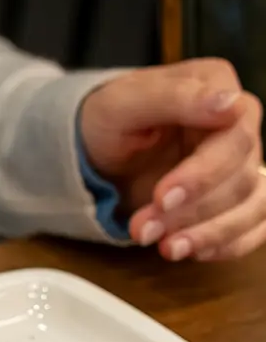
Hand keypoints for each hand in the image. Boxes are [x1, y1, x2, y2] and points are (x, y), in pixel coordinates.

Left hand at [80, 58, 263, 260]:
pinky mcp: (235, 197)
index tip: (161, 198)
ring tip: (165, 249)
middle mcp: (239, 125)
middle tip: (142, 229)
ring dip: (210, 233)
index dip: (202, 174)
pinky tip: (195, 252)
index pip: (234, 137)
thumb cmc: (106, 119)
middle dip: (191, 211)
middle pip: (242, 178)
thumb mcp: (124, 102)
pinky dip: (230, 244)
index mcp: (219, 89)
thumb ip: (175, 97)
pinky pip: (255, 226)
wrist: (92, 148)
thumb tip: (230, 104)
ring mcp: (241, 163)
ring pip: (253, 206)